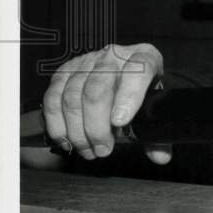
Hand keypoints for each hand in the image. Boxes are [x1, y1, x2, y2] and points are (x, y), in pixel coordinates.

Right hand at [42, 43, 171, 163]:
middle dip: (97, 125)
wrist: (126, 72)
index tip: (120, 121)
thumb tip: (159, 157)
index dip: (128, 95)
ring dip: (77, 130)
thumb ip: (158, 135)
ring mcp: (87, 61)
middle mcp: (114, 56)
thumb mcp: (155, 107)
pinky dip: (57, 123)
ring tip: (88, 149)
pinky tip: (67, 140)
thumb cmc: (141, 90)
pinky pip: (53, 97)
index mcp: (144, 58)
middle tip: (103, 149)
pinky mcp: (65, 71)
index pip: (138, 69)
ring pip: (73, 95)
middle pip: (98, 88)